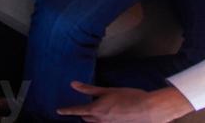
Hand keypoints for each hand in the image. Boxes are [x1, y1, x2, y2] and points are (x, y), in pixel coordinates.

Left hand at [58, 82, 192, 121]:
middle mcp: (99, 121)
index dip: (66, 110)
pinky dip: (100, 119)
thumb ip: (89, 89)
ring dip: (90, 117)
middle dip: (81, 112)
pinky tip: (108, 113)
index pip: (76, 111)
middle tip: (80, 105)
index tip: (58, 110)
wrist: (146, 110)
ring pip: (93, 122)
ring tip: (94, 109)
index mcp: (96, 110)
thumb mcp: (108, 90)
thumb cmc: (128, 96)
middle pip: (85, 118)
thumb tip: (73, 84)